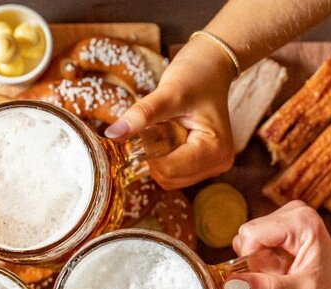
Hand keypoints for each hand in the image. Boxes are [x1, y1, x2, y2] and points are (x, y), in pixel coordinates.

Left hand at [104, 36, 235, 188]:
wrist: (210, 69)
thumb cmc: (195, 76)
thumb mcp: (168, 93)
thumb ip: (142, 114)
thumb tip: (112, 134)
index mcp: (215, 150)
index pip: (168, 169)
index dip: (148, 152)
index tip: (149, 126)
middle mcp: (218, 163)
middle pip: (168, 177)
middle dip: (153, 155)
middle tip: (159, 124)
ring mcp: (212, 167)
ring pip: (167, 177)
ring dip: (157, 156)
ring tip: (167, 128)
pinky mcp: (203, 166)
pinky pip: (172, 172)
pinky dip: (162, 157)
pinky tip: (169, 135)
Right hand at [226, 201, 330, 288]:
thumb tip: (229, 284)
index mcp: (302, 221)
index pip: (251, 234)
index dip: (252, 260)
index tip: (275, 277)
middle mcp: (294, 213)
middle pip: (246, 235)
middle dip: (255, 262)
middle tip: (282, 277)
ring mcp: (286, 221)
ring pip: (244, 241)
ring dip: (257, 265)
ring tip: (284, 275)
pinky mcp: (279, 231)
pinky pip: (249, 246)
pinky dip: (259, 264)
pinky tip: (281, 271)